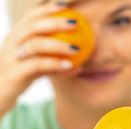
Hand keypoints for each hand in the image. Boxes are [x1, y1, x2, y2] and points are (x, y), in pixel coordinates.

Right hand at [0, 1, 78, 115]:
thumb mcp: (35, 66)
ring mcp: (12, 57)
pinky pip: (37, 65)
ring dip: (58, 44)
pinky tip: (69, 66)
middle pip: (33, 26)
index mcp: (15, 36)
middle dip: (55, 21)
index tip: (66, 5)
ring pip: (35, 44)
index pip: (30, 16)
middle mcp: (12, 43)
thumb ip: (51, 61)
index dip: (47, 8)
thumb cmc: (19, 78)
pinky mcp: (15, 73)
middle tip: (75, 23)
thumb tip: (77, 63)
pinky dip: (55, 64)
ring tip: (76, 49)